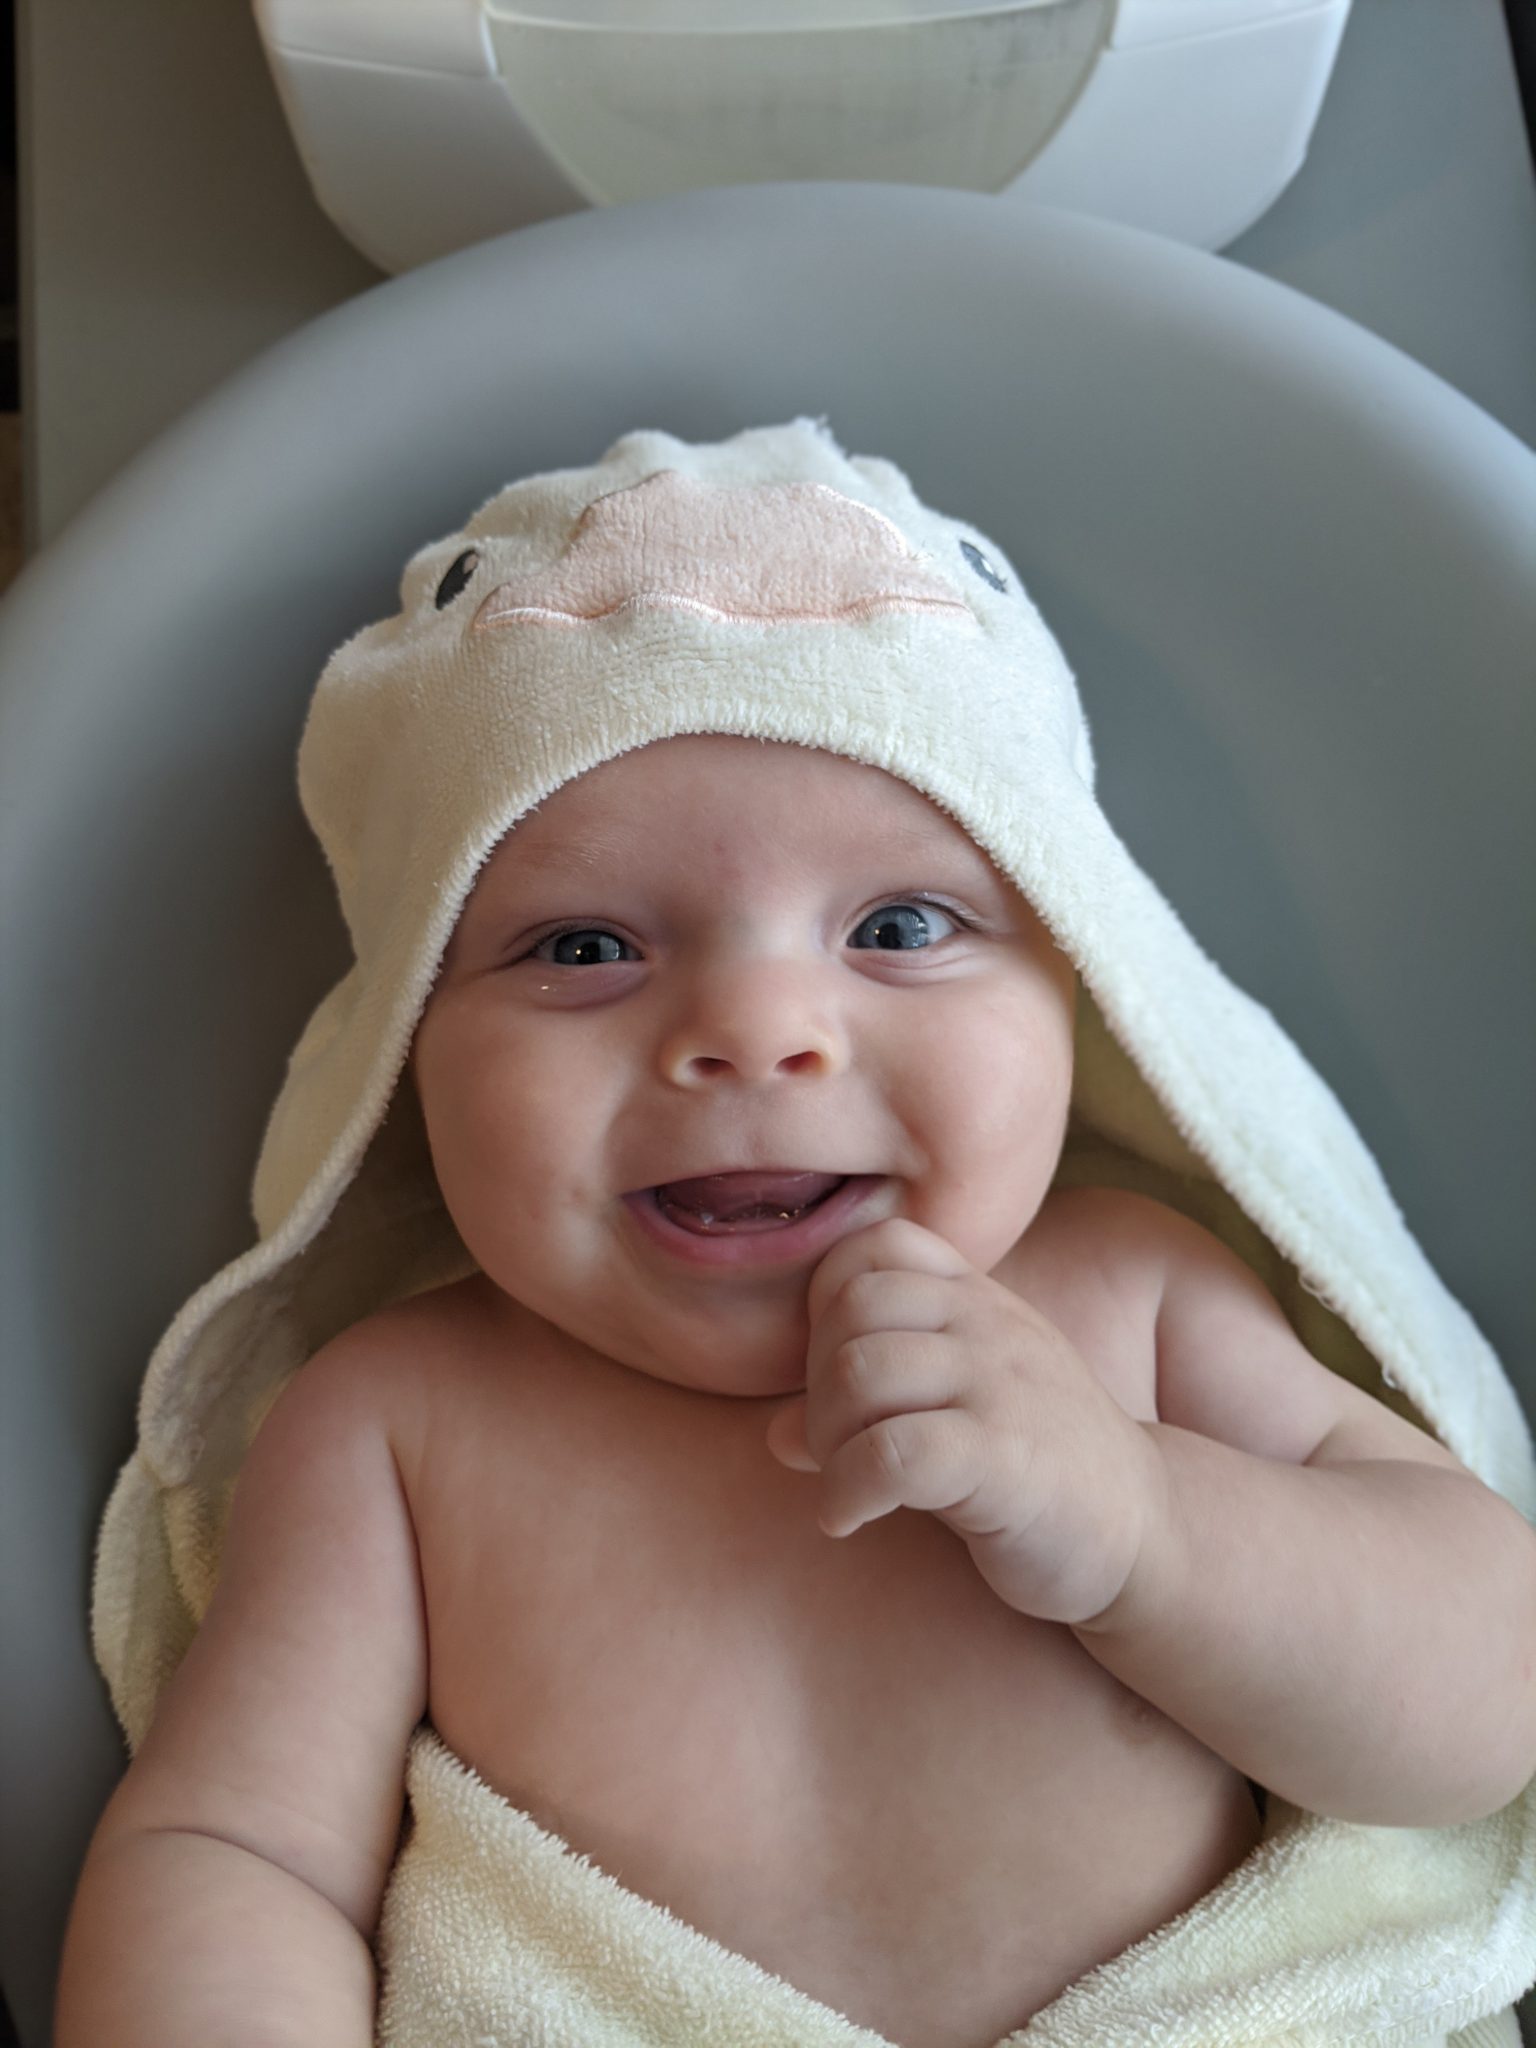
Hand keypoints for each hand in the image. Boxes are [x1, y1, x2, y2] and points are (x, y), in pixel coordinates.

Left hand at [765, 1217, 1163, 1624]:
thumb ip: (872, 1401)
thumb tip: (776, 1433)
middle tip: (835, 1446)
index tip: (837, 1377)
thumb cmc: (1036, 1465)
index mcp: (977, 1298)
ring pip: (859, 1373)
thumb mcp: (957, 1410)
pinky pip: (891, 1453)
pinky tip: (849, 1518)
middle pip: (851, 1309)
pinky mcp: (1006, 1459)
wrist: (1146, 1530)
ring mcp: (1001, 1386)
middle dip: (817, 1385)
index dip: (826, 1306)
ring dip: (826, 1439)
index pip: (873, 1247)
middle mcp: (989, 1324)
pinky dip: (845, 1489)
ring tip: (845, 1483)